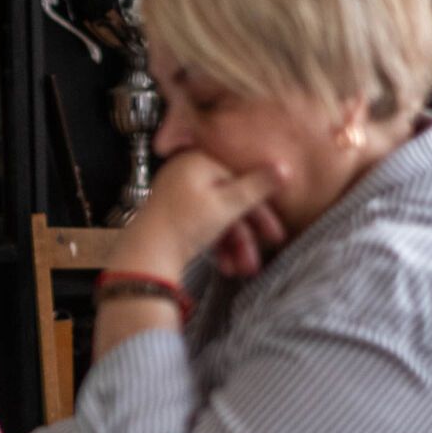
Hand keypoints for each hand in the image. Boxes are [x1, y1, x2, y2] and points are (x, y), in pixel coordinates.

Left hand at [111, 150, 284, 280]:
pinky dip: (216, 246)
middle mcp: (186, 174)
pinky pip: (201, 228)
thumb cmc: (186, 224)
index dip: (261, 211)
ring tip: (242, 271)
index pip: (240, 182)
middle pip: (229, 203)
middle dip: (246, 236)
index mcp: (197, 161)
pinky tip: (226, 267)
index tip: (276, 236)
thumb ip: (258, 186)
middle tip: (260, 260)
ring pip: (217, 220)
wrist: (145, 256)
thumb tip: (286, 167)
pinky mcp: (172, 218)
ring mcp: (177, 197)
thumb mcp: (227, 204)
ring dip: (233, 246)